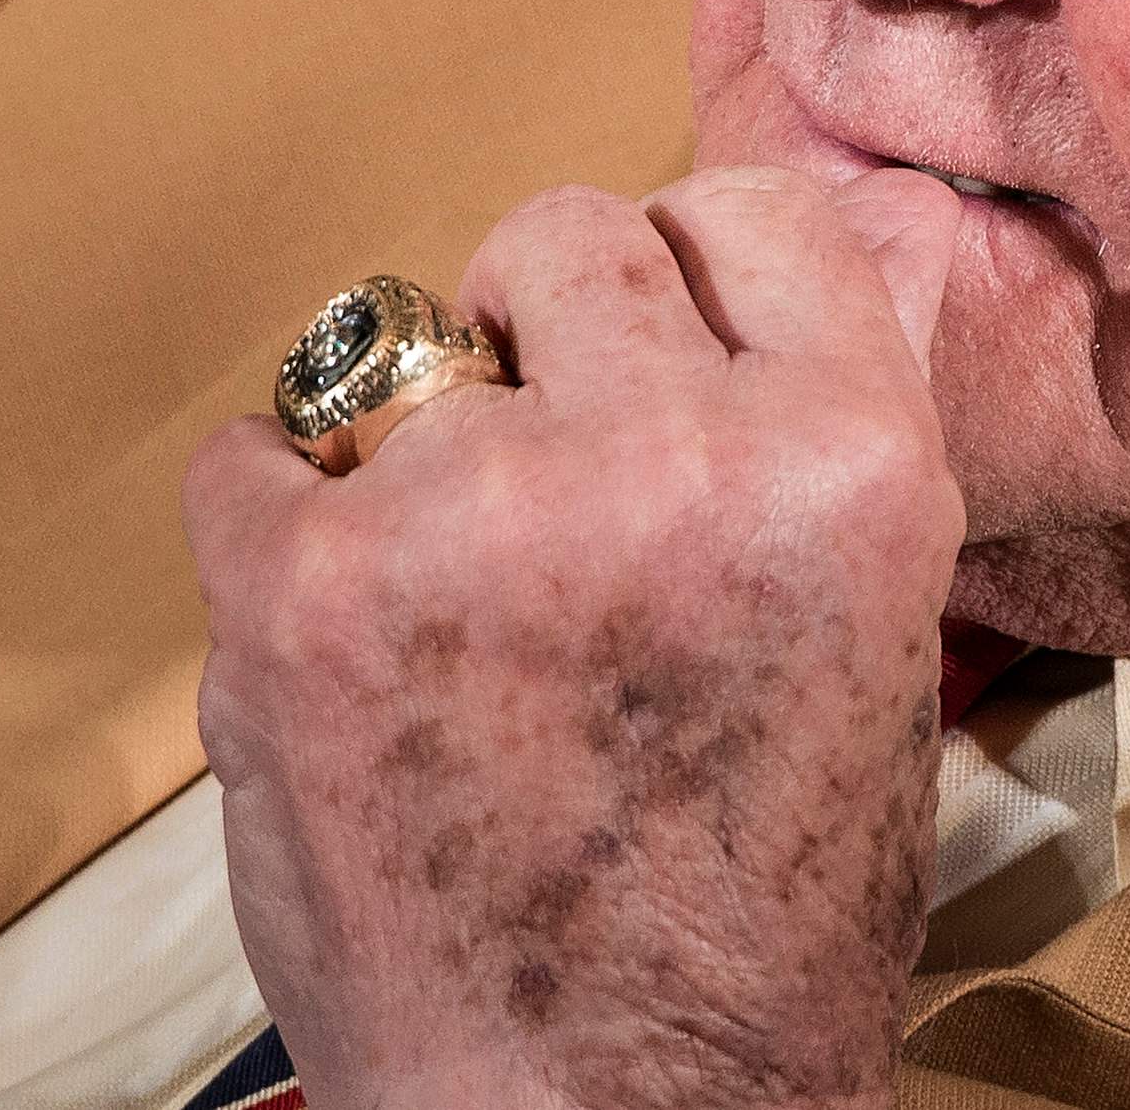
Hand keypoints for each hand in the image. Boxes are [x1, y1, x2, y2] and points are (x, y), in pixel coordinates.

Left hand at [183, 164, 966, 1109]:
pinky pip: (250, 451)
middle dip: (552, 336)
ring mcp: (472, 513)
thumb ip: (835, 428)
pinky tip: (352, 632)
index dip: (698, 281)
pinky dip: (278, 522)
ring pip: (403, 341)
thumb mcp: (879, 643)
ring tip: (461, 605)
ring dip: (419, 443)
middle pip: (568, 236)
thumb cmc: (752, 917)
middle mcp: (670, 456)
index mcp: (848, 463)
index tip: (665, 353)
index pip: (754, 210)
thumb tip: (851, 225)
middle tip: (556, 481)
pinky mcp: (302, 592)